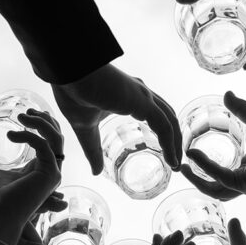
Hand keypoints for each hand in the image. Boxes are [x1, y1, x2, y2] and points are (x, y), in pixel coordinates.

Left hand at [0, 109, 64, 244]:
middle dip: (45, 119)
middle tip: (26, 111)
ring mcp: (52, 172)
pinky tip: (11, 135)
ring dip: (40, 123)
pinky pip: (44, 145)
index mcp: (37, 168)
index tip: (25, 114)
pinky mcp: (51, 174)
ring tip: (22, 116)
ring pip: (56, 138)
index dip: (42, 124)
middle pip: (57, 137)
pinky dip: (28, 136)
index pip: (48, 141)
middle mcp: (49, 170)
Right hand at [51, 62, 182, 174]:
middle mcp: (141, 95)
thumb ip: (93, 149)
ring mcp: (143, 96)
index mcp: (130, 97)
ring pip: (170, 121)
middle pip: (167, 117)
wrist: (69, 72)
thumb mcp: (84, 128)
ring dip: (176, 144)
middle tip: (175, 163)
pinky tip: (171, 160)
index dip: (163, 135)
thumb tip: (96, 172)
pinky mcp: (142, 101)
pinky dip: (171, 143)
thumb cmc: (73, 91)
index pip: (156, 115)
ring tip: (176, 165)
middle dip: (174, 140)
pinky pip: (164, 125)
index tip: (166, 155)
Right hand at [180, 91, 245, 200]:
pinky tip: (193, 154)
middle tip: (183, 166)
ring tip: (182, 167)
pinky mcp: (245, 183)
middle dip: (198, 179)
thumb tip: (227, 94)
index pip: (226, 169)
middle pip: (217, 185)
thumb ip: (241, 109)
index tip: (192, 151)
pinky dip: (205, 167)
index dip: (208, 164)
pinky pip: (219, 177)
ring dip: (197, 180)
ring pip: (215, 188)